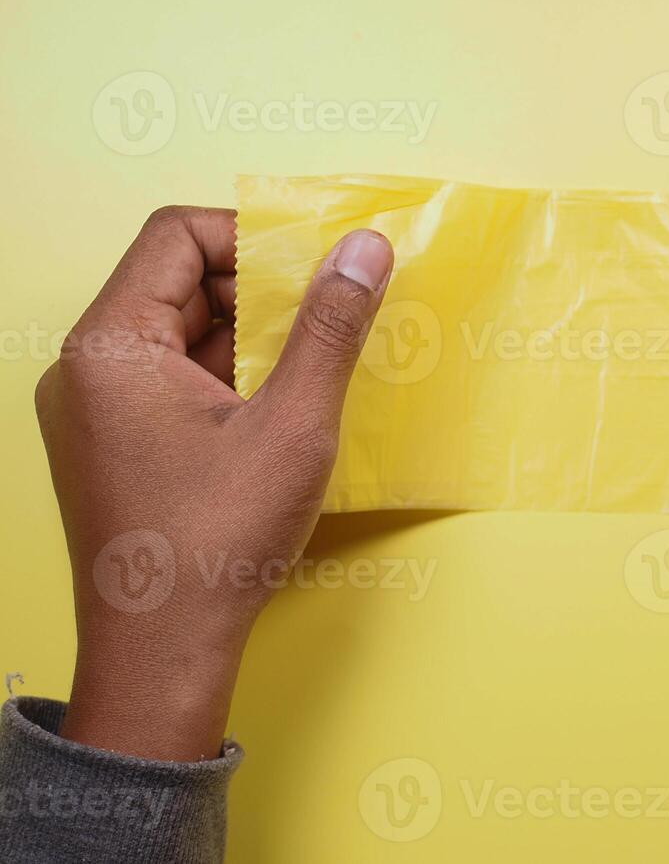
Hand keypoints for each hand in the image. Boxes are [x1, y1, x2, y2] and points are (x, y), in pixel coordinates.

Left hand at [34, 207, 393, 760]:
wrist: (160, 654)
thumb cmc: (217, 541)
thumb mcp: (294, 424)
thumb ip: (330, 327)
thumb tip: (365, 250)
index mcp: (111, 345)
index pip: (175, 234)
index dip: (251, 235)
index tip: (315, 270)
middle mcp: (85, 367)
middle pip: (176, 280)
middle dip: (258, 291)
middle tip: (324, 322)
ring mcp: (91, 409)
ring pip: (178, 333)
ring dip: (248, 339)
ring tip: (307, 376)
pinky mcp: (108, 445)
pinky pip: (169, 379)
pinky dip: (227, 379)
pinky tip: (276, 414)